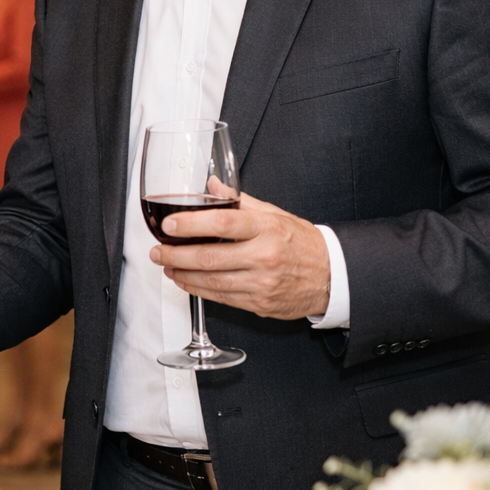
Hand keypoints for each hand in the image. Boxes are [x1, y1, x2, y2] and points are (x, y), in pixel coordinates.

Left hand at [150, 191, 330, 319]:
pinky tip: (186, 281)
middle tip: (158, 251)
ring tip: (167, 266)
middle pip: (209, 256)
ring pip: (211, 281)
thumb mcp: (275, 214)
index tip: (170, 225)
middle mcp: (263, 256)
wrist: (332, 277)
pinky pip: (222, 297)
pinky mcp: (260, 303)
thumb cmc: (302, 243)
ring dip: (182, 274)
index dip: (191, 224)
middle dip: (176, 255)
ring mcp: (261, 283)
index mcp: (266, 228)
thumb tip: (213, 186)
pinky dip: (199, 290)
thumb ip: (241, 201)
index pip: (222, 222)